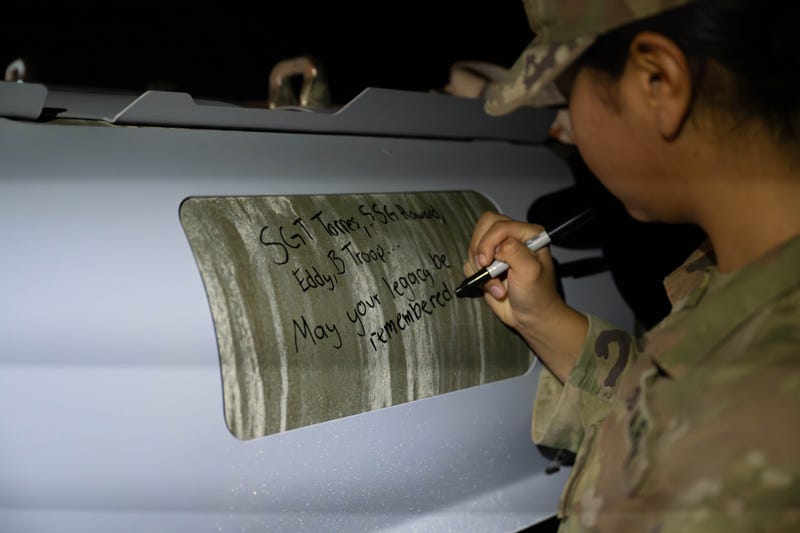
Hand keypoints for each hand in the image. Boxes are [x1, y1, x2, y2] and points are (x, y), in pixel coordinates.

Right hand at [463, 211, 562, 331]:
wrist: (531, 318)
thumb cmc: (537, 294)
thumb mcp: (530, 271)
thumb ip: (514, 251)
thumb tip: (495, 248)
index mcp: (527, 233)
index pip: (498, 225)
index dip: (489, 242)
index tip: (487, 262)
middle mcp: (512, 238)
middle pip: (483, 227)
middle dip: (480, 249)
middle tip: (486, 268)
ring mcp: (498, 252)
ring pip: (474, 246)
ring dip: (481, 269)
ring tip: (497, 286)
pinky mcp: (487, 266)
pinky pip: (470, 263)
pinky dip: (477, 278)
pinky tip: (493, 289)